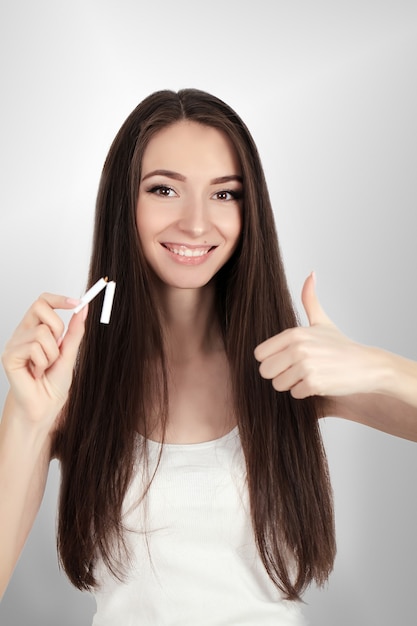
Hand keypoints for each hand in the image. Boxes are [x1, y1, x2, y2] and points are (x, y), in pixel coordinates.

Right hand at [1, 294, 86, 427]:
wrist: (45, 406)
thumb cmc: (53, 383)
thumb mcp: (69, 352)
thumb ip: (75, 331)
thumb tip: (83, 309)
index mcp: (35, 329)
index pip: (42, 301)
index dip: (59, 298)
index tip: (77, 303)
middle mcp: (23, 333)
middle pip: (40, 306)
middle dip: (57, 327)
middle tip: (56, 349)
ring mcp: (14, 343)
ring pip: (43, 332)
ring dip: (52, 353)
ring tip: (45, 367)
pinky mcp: (9, 356)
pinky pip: (34, 347)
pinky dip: (43, 362)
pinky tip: (36, 372)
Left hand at [254, 273, 381, 398]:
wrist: (367, 365)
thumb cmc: (340, 346)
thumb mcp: (322, 322)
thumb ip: (310, 299)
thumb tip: (311, 274)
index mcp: (294, 333)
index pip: (259, 354)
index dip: (271, 360)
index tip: (287, 359)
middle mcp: (298, 348)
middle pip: (265, 371)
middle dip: (278, 374)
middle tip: (296, 371)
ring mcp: (306, 366)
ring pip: (278, 384)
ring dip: (292, 384)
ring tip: (308, 376)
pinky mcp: (314, 383)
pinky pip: (294, 394)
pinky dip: (305, 392)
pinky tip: (318, 383)